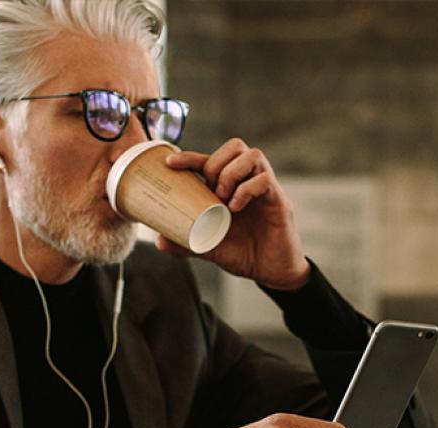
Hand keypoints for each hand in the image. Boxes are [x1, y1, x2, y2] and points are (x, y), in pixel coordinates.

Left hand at [159, 138, 310, 290]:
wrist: (271, 272)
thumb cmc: (243, 253)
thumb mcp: (210, 248)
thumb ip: (186, 243)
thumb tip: (159, 241)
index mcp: (229, 187)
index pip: (210, 160)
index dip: (189, 157)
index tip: (170, 163)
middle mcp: (248, 181)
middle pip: (235, 146)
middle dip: (216, 164)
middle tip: (210, 191)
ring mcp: (265, 188)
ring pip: (253, 155)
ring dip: (232, 173)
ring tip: (223, 198)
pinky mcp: (279, 200)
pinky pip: (266, 179)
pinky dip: (247, 189)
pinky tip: (236, 207)